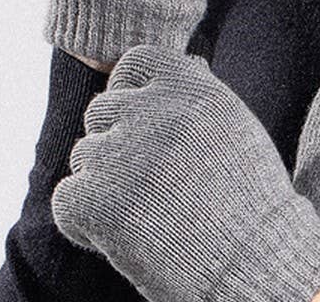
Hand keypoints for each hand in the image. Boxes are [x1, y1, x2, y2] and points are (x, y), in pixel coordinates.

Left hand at [52, 45, 319, 301]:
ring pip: (84, 157)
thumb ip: (201, 91)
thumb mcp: (234, 122)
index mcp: (190, 86)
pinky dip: (84, 220)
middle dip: (114, 141)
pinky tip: (120, 234)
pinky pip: (67, 198)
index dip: (128, 88)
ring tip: (142, 212)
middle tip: (143, 181)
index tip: (138, 117)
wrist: (252, 256)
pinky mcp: (97, 200)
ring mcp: (121, 153)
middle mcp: (153, 111)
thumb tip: (185, 62)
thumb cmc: (249, 195)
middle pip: (101, 111)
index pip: (134, 62)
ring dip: (102, 182)